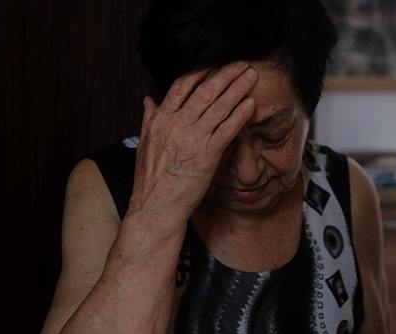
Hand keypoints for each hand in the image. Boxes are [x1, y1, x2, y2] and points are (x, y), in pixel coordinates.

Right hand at [127, 62, 257, 224]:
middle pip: (204, 91)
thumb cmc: (150, 182)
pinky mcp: (206, 155)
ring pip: (218, 107)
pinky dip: (239, 115)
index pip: (182, 86)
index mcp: (161, 120)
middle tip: (241, 63)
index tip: (215, 62)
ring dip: (237, 89)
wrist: (155, 208)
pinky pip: (226, 130)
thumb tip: (148, 99)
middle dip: (225, 74)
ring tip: (251, 76)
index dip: (200, 72)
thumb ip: (149, 119)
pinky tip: (251, 105)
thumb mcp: (144, 144)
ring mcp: (192, 139)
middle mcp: (176, 125)